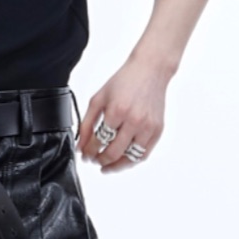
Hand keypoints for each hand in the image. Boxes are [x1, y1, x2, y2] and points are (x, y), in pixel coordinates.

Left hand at [77, 58, 168, 172]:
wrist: (150, 71)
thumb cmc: (124, 82)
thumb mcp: (99, 99)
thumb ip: (87, 123)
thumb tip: (81, 146)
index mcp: (116, 111)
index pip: (98, 141)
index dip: (88, 152)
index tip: (85, 155)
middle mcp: (134, 121)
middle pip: (113, 153)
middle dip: (100, 160)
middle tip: (94, 161)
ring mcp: (148, 127)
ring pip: (130, 158)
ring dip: (115, 166)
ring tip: (107, 166)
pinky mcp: (158, 130)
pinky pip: (144, 154)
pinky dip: (132, 161)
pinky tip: (122, 160)